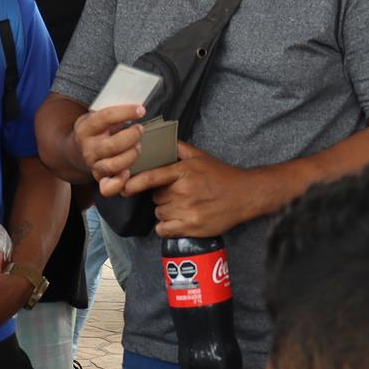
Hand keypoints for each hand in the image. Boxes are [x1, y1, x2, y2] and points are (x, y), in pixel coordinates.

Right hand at [73, 105, 145, 196]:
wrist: (76, 151)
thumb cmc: (95, 130)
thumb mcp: (97, 116)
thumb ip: (113, 114)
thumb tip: (139, 109)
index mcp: (86, 128)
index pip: (106, 117)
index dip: (126, 112)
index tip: (141, 110)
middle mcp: (88, 148)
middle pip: (112, 145)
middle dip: (132, 137)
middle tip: (140, 130)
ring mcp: (93, 165)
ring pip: (113, 166)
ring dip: (130, 156)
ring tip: (137, 147)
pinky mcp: (99, 179)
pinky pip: (107, 188)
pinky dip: (119, 182)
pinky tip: (128, 173)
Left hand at [125, 143, 263, 238]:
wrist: (244, 195)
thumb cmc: (221, 175)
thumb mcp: (200, 156)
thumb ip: (178, 148)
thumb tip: (159, 139)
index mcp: (183, 172)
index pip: (151, 177)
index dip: (134, 183)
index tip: (124, 188)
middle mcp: (183, 191)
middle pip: (155, 198)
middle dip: (161, 197)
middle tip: (178, 194)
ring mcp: (187, 210)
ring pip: (159, 214)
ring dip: (165, 212)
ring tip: (182, 206)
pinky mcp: (191, 227)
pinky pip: (164, 229)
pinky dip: (166, 227)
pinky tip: (177, 220)